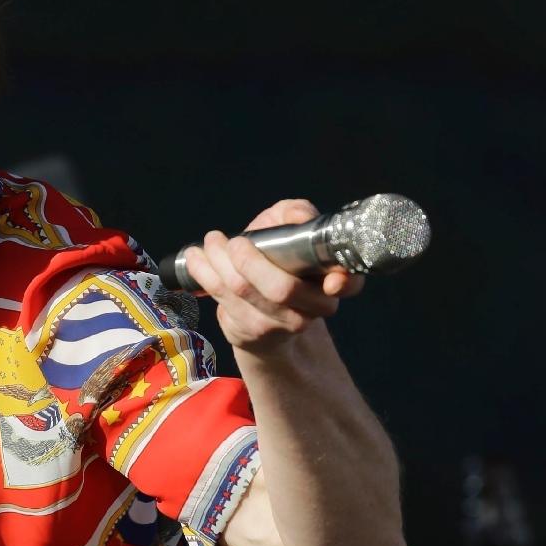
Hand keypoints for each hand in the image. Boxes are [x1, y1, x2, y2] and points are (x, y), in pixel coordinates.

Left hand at [175, 199, 365, 355]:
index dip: (342, 282)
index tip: (331, 281)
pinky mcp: (253, 332)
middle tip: (234, 242)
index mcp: (332, 279)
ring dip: (219, 262)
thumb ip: (296, 213)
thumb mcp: (286, 227)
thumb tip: (300, 216)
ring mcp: (283, 325)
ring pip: (245, 292)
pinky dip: (204, 273)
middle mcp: (313, 307)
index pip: (349, 283)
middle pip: (281, 289)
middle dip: (249, 260)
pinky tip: (196, 257)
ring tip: (211, 242)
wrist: (259, 305)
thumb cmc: (277, 258)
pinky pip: (223, 300)